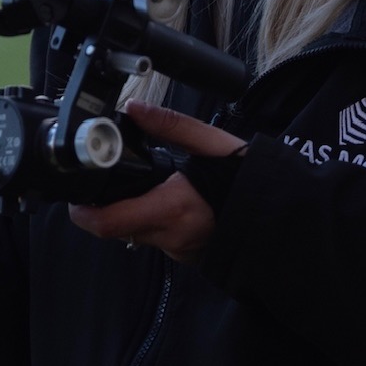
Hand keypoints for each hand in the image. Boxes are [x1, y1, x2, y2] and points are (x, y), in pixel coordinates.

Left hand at [67, 103, 245, 264]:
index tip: (77, 198)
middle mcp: (172, 236)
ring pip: (140, 235)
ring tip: (147, 187)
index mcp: (171, 208)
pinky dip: (157, 223)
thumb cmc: (252, 179)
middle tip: (110, 181)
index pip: (108, 224)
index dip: (83, 214)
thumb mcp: (213, 143)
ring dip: (134, 214)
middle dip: (109, 207)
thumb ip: (170, 125)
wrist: (288, 215)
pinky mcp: (191, 257)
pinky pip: (162, 241)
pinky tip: (172, 202)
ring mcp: (182, 251)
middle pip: (118, 229)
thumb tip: (133, 109)